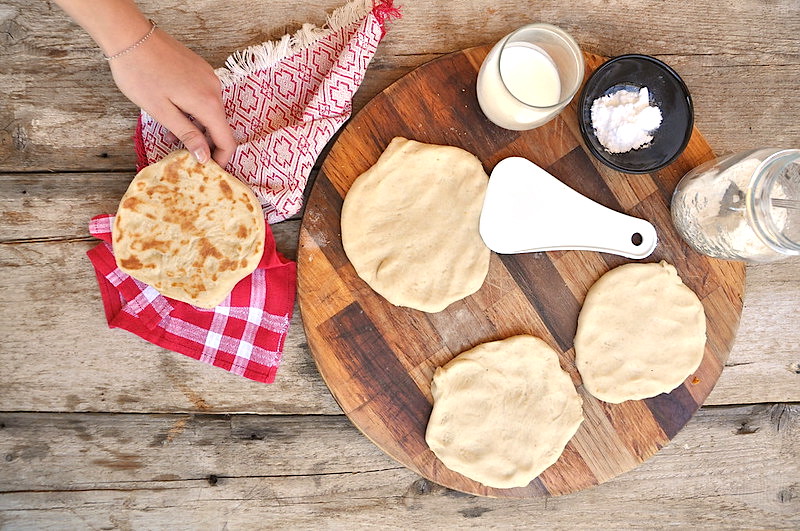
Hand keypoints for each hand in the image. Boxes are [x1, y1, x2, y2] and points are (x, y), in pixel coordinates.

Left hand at [109, 28, 236, 166]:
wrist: (131, 36)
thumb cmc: (140, 74)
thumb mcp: (162, 112)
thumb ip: (188, 135)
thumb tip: (205, 157)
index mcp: (208, 104)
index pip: (227, 140)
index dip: (221, 159)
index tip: (209, 169)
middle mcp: (215, 90)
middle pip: (220, 126)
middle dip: (207, 143)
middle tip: (186, 154)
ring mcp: (209, 77)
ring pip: (211, 111)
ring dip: (199, 127)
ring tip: (175, 136)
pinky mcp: (201, 69)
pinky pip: (205, 97)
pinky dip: (196, 110)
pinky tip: (176, 113)